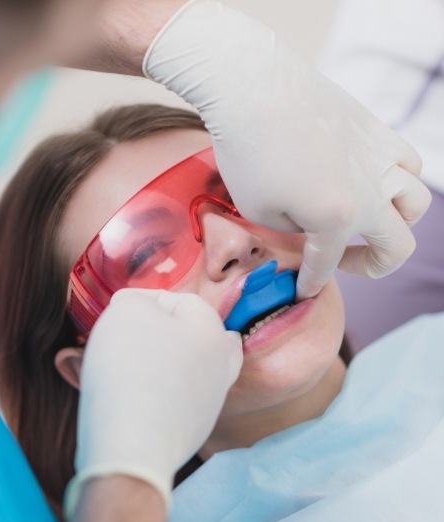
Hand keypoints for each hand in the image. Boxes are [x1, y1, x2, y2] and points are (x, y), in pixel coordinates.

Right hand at [64, 288, 242, 516]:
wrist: (131, 446)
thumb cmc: (131, 369)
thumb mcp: (127, 311)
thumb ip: (135, 300)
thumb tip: (136, 308)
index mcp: (214, 333)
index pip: (183, 300)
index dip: (145, 299)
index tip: (116, 309)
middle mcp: (220, 369)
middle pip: (195, 338)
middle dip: (162, 332)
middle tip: (132, 335)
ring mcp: (207, 405)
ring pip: (182, 371)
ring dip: (155, 363)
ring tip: (118, 365)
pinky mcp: (188, 433)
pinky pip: (169, 401)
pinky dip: (151, 393)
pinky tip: (124, 395)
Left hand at [144, 0, 430, 298]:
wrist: (253, 88)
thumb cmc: (247, 152)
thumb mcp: (259, 210)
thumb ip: (293, 231)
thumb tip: (309, 228)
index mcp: (338, 219)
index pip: (327, 265)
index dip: (311, 282)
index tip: (301, 290)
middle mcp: (371, 192)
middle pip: (398, 245)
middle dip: (373, 266)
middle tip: (344, 263)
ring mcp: (380, 158)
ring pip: (415, 202)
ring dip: (395, 222)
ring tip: (365, 222)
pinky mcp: (377, 130)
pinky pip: (407, 162)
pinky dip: (397, 180)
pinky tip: (370, 180)